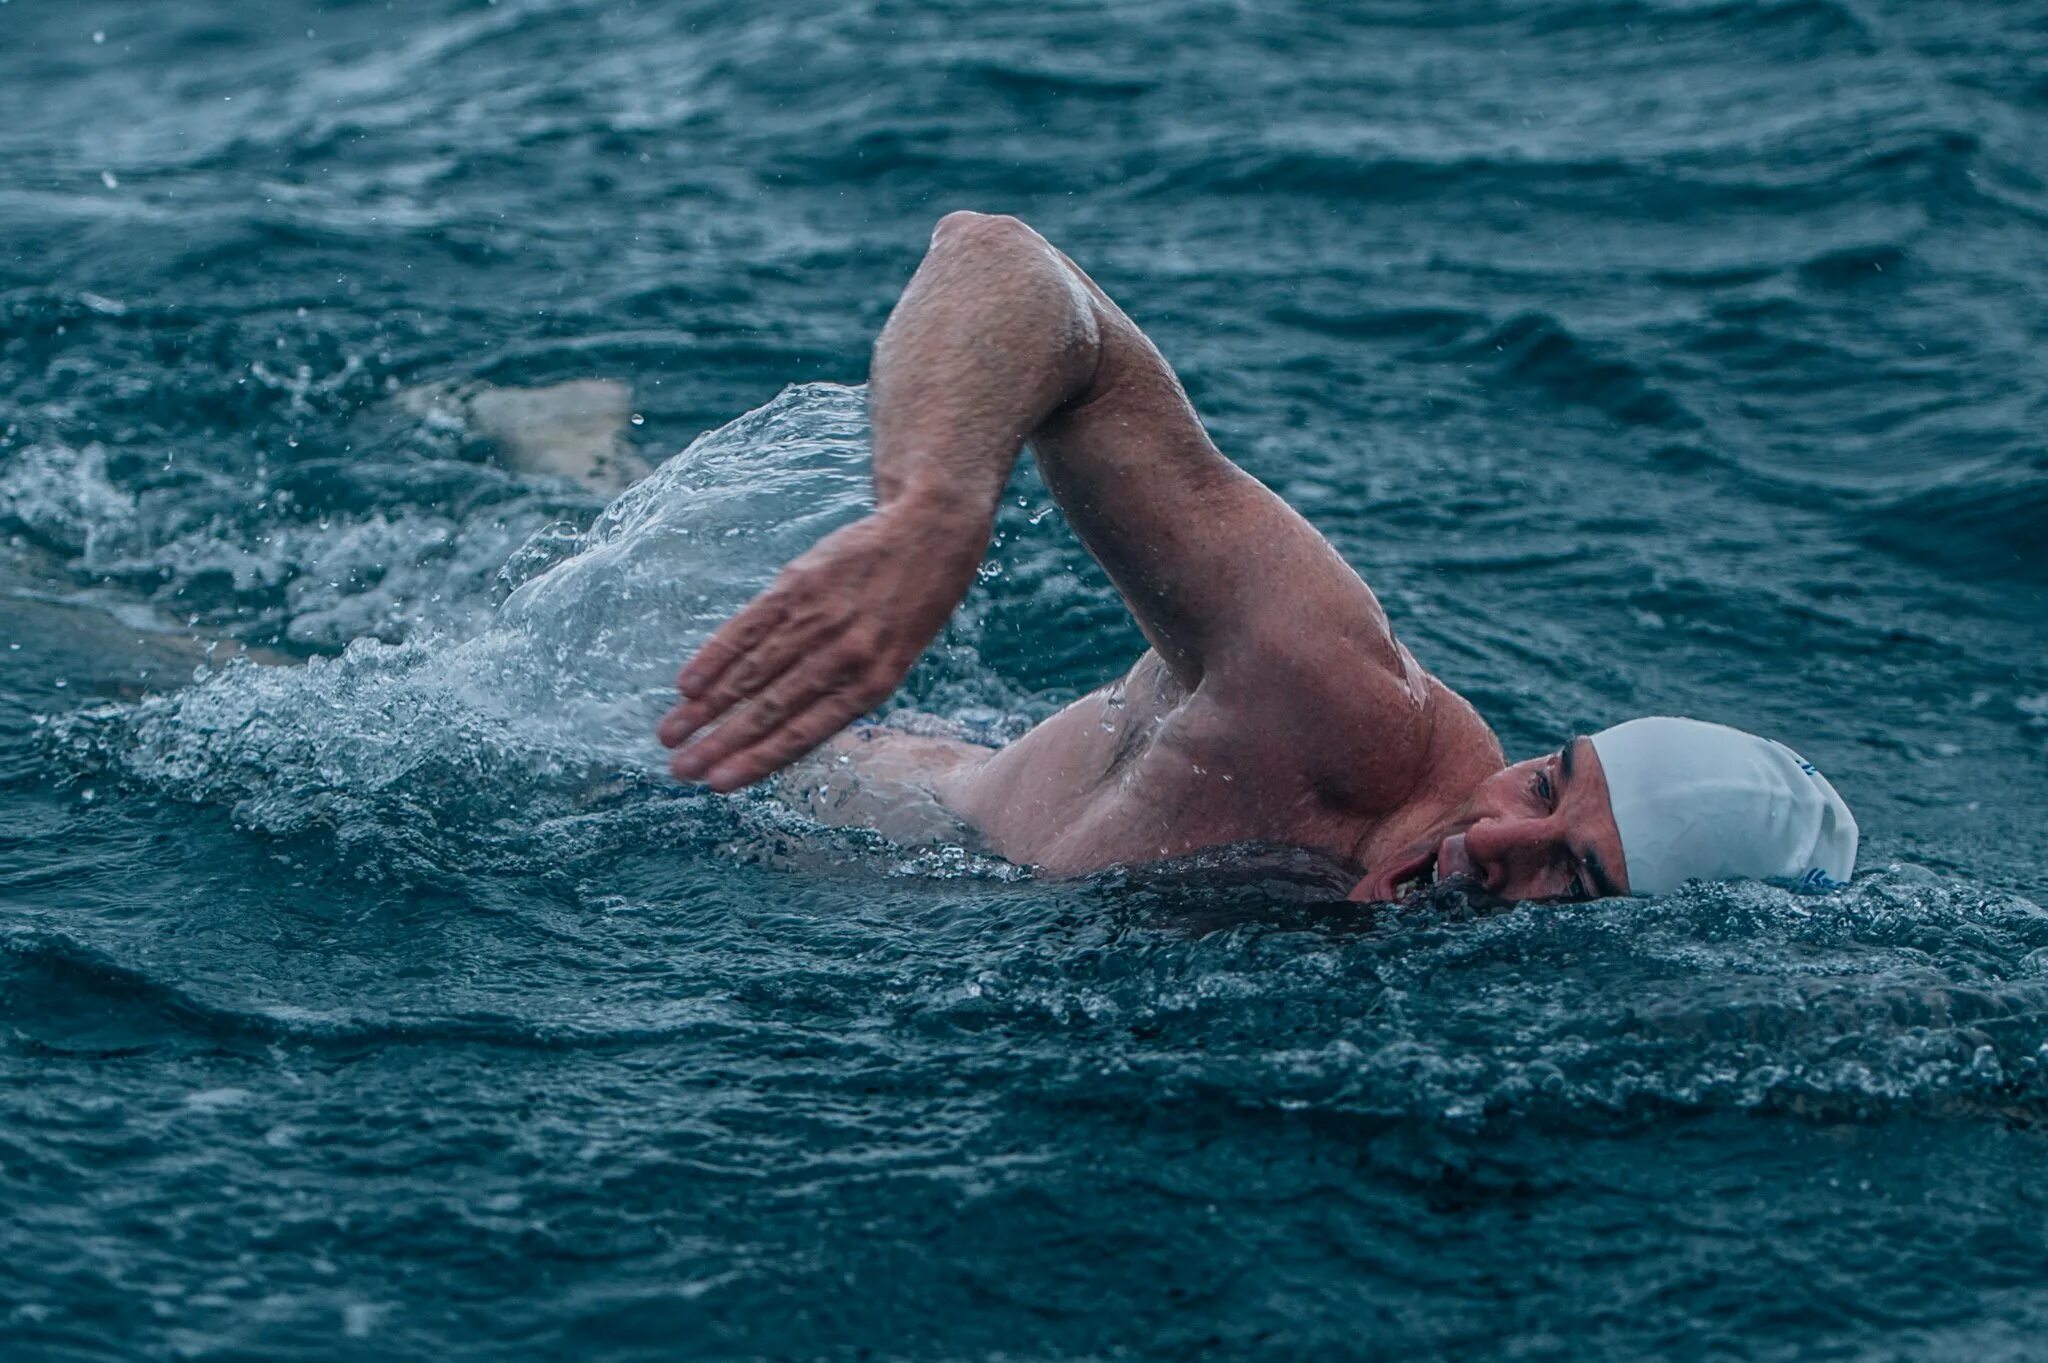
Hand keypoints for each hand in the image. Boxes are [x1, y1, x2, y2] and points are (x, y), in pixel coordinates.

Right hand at [657, 503, 985, 790]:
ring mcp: (818, 618)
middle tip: (680, 772)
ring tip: (670, 736)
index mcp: (873, 683)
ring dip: (705, 708)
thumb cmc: (912, 606)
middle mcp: (844, 655)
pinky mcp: (797, 584)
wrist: (930, 530)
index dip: (758, 760)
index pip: (805, 732)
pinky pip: (747, 627)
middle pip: (769, 708)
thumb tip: (784, 732)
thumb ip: (845, 691)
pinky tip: (686, 684)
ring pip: (751, 672)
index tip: (718, 784)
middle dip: (720, 743)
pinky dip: (714, 657)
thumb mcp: (896, 658)